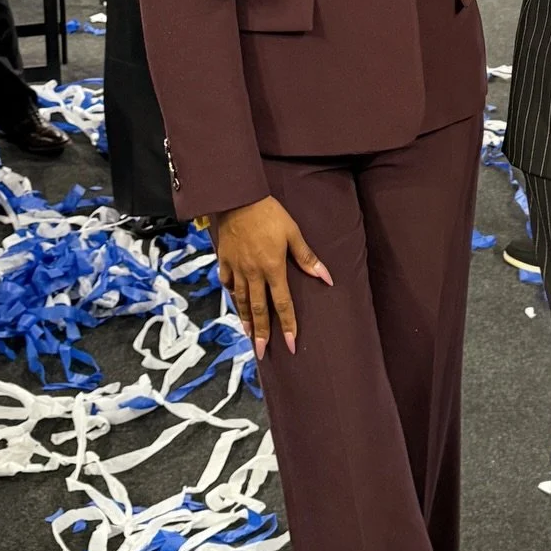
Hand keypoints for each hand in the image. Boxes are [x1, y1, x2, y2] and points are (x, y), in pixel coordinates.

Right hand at [213, 195, 332, 358]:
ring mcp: (236, 268)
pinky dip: (231, 294)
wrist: (237, 198)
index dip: (287, 325)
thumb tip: (326, 278)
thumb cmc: (269, 214)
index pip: (282, 304)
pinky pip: (227, 282)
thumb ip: (307, 258)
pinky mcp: (224, 260)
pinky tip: (234, 301)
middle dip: (261, 333)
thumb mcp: (293, 233)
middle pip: (258, 309)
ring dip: (245, 320)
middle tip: (262, 352)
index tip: (290, 344)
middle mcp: (253, 273)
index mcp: (273, 268)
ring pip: (240, 300)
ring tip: (249, 335)